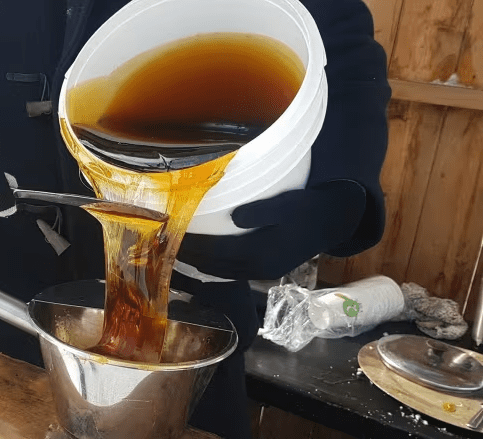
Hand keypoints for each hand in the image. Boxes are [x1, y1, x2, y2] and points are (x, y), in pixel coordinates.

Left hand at [177, 180, 366, 279]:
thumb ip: (260, 211)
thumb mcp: (286, 203)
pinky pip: (232, 271)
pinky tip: (203, 256)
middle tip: (167, 242)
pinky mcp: (266, 269)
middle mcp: (259, 267)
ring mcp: (263, 271)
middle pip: (214, 265)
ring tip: (179, 249)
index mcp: (262, 251)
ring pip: (221, 271)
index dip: (193, 243)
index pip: (216, 251)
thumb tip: (234, 217)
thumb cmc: (308, 207)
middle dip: (190, 254)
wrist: (335, 220)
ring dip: (199, 262)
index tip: (174, 232)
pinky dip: (213, 265)